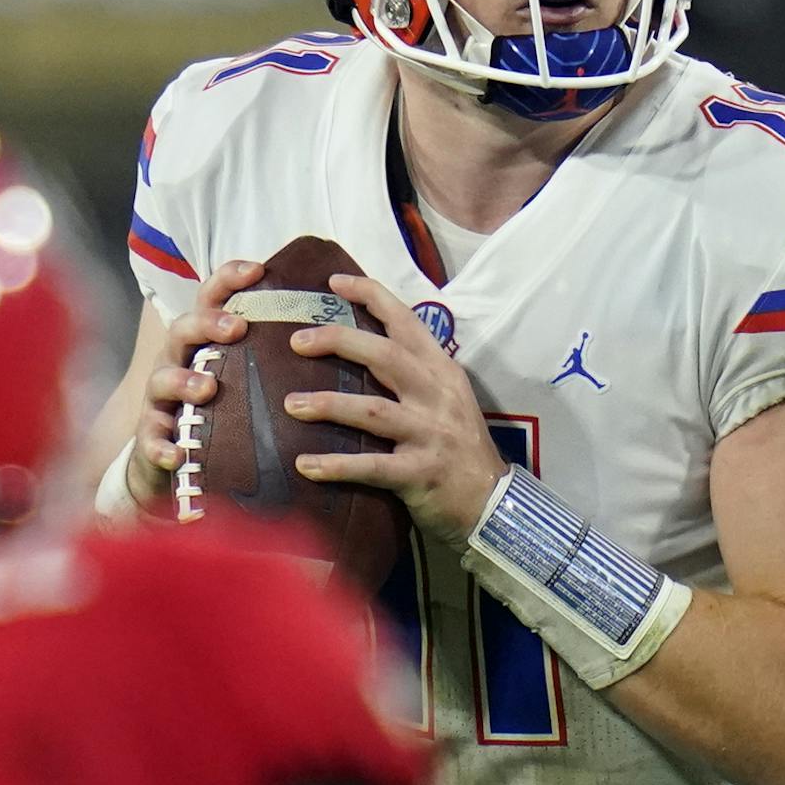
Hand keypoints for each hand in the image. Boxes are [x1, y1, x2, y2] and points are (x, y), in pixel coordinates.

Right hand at [127, 259, 263, 519]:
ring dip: (183, 381)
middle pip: (183, 329)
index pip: (211, 298)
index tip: (258, 269)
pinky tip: (176, 454)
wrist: (178, 456)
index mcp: (203, 339)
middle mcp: (177, 360)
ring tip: (208, 388)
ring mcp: (160, 398)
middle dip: (208, 324)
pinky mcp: (151, 436)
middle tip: (238, 327)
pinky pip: (150, 438)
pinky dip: (160, 444)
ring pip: (162, 379)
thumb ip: (276, 350)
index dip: (229, 279)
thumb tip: (338, 327)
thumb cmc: (224, 405)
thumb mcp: (248, 373)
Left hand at [283, 273, 508, 547]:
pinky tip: (305, 465)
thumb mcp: (447, 399)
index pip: (406, 321)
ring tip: (291, 404)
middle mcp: (437, 395)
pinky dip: (337, 465)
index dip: (371, 296)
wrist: (493, 502)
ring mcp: (430, 434)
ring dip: (328, 405)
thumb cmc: (459, 447)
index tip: (333, 282)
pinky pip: (372, 466)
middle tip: (297, 341)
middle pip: (385, 356)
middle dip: (339, 342)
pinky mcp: (420, 473)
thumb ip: (413, 374)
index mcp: (442, 371)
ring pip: (373, 410)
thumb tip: (360, 350)